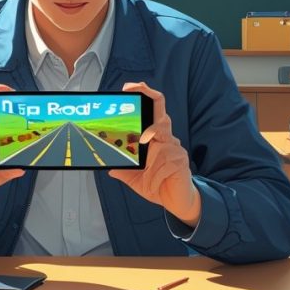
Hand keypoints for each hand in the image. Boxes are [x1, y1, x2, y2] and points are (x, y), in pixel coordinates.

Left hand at [108, 82, 200, 226]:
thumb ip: (123, 171)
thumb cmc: (158, 186)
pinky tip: (155, 180)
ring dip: (148, 150)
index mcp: (155, 140)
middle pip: (160, 113)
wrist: (178, 202)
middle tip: (133, 88)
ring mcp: (175, 148)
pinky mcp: (180, 159)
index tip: (129, 88)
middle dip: (148, 96)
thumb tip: (109, 167)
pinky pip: (165, 159)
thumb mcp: (135, 178)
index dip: (144, 96)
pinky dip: (155, 172)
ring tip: (147, 167)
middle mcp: (166, 140)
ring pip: (160, 133)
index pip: (152, 112)